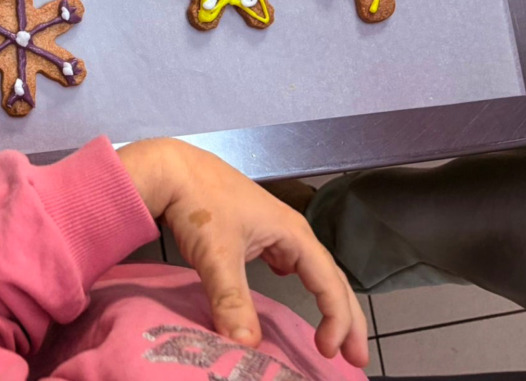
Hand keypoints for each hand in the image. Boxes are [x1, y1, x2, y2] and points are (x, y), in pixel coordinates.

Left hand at [117, 138, 369, 368]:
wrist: (170, 169)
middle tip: (355, 356)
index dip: (337, 320)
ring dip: (326, 300)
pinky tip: (290, 285)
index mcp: (293, 233)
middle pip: (330, 277)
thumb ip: (232, 300)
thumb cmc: (198, 203)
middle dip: (346, 317)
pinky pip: (289, 260)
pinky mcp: (254, 230)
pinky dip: (300, 281)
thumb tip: (246, 345)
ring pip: (311, 269)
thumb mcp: (217, 255)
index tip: (329, 352)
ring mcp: (272, 228)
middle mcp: (290, 231)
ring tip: (331, 332)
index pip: (329, 283)